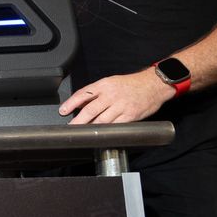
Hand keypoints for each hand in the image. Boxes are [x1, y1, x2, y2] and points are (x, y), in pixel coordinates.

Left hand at [59, 69, 174, 124]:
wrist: (154, 84)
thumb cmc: (131, 84)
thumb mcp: (111, 82)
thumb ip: (96, 92)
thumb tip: (80, 103)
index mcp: (104, 85)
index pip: (83, 94)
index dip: (71, 103)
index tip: (63, 111)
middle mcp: (111, 95)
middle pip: (90, 110)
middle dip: (78, 121)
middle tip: (70, 127)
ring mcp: (121, 106)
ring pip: (101, 120)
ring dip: (90, 128)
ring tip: (81, 133)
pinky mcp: (130, 116)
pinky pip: (115, 126)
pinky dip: (106, 131)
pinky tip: (100, 134)